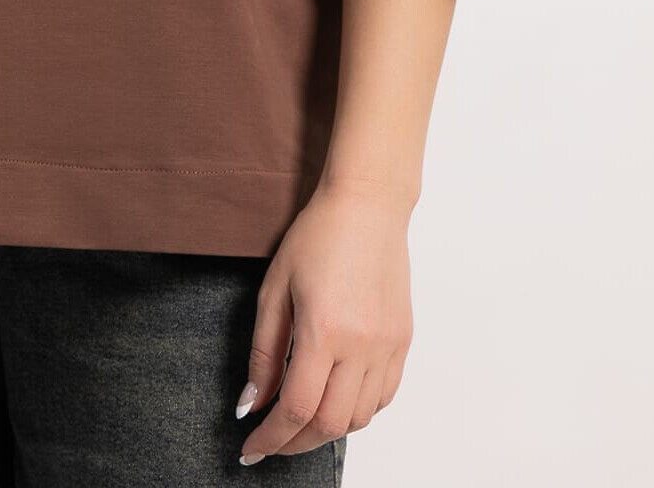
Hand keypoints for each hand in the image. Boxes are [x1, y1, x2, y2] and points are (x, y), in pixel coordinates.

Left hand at [234, 178, 414, 463]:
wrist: (367, 205)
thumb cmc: (317, 236)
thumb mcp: (274, 289)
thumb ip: (264, 353)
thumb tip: (251, 403)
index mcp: (324, 331)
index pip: (297, 409)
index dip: (271, 438)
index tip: (251, 449)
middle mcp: (362, 346)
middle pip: (330, 424)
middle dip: (296, 442)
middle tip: (271, 441)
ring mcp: (388, 346)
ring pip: (360, 418)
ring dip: (327, 430)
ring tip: (300, 421)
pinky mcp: (402, 341)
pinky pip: (383, 397)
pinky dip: (357, 411)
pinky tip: (335, 400)